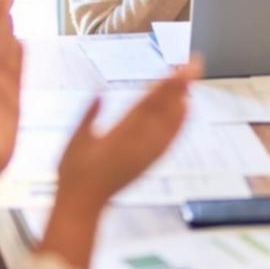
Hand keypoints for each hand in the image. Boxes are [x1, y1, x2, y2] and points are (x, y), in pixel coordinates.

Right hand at [54, 62, 198, 212]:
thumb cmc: (74, 172)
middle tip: (195, 64)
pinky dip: (180, 122)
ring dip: (182, 99)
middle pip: (165, 109)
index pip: (149, 104)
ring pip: (171, 123)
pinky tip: (186, 110)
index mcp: (120, 136)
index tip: (180, 69)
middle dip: (181, 85)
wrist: (83, 204)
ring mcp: (147, 154)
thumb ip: (88, 115)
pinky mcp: (149, 162)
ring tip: (192, 79)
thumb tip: (98, 93)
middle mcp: (139, 144)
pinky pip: (170, 139)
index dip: (167, 85)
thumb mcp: (75, 141)